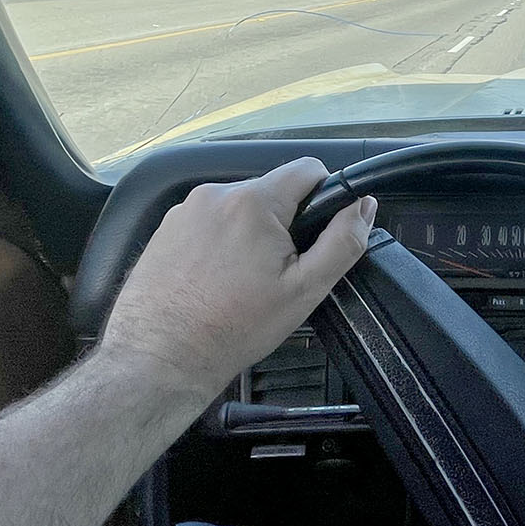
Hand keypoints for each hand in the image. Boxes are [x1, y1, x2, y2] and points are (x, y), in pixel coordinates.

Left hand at [99, 158, 376, 395]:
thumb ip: (342, 241)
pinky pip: (209, 222)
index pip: (308, 168)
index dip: (325, 197)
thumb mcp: (305, 289)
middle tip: (278, 272)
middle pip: (271, 191)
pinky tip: (215, 281)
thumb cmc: (234, 327)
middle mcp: (215, 194)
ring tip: (242, 281)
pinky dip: (220, 243)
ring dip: (250, 233)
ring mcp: (185, 210)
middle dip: (284, 222)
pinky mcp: (166, 229)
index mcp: (254, 201)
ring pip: (239, 207)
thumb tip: (363, 205)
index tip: (317, 235)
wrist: (161, 356)